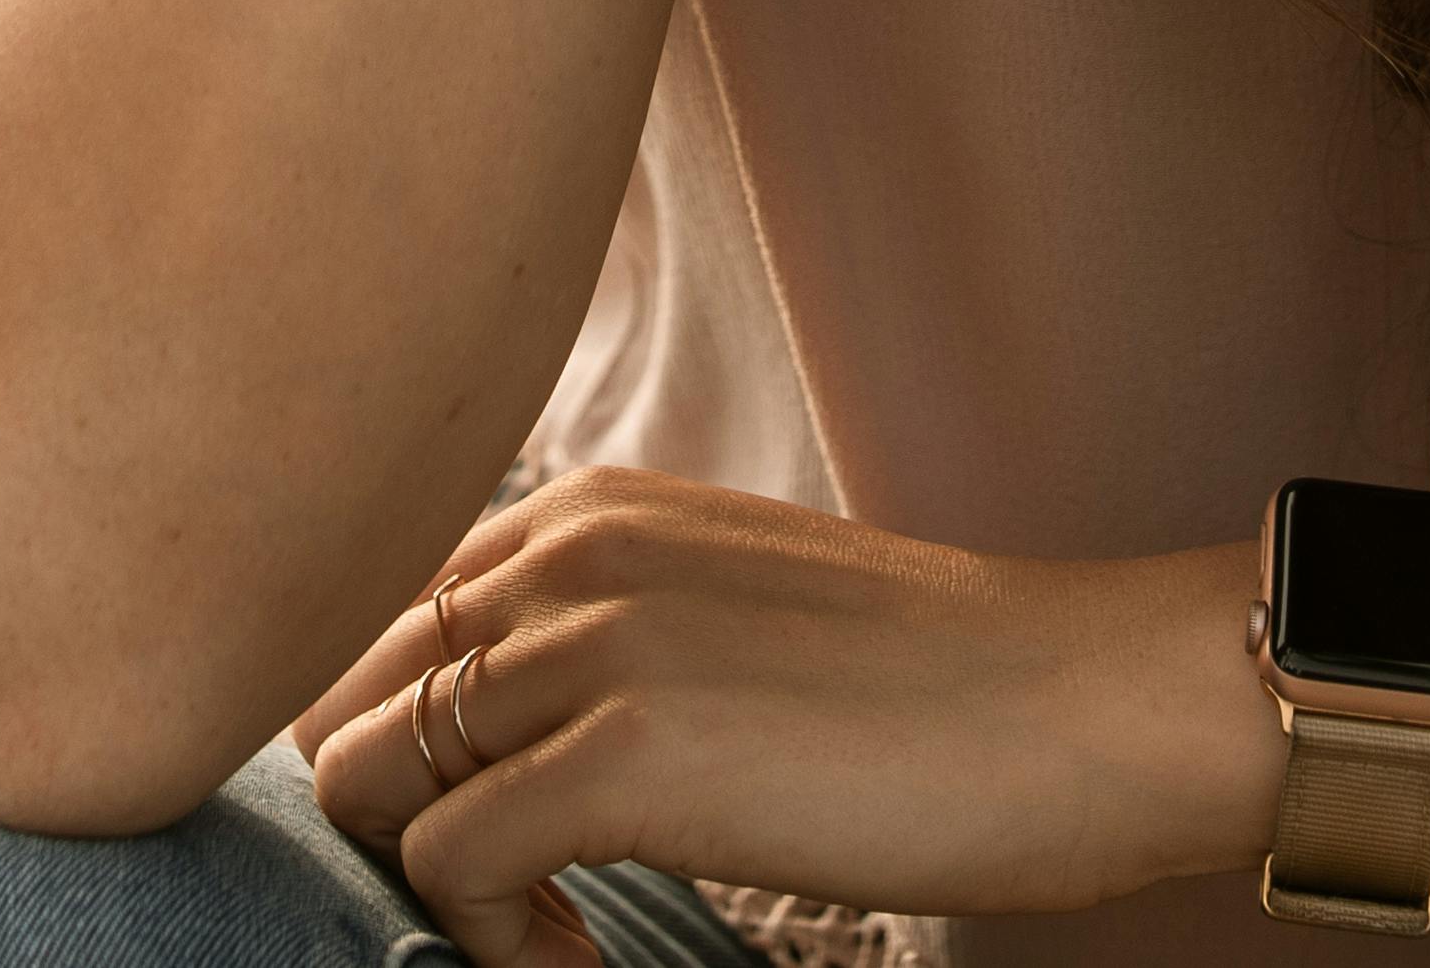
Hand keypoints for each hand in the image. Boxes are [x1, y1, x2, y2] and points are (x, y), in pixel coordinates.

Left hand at [287, 469, 1265, 965]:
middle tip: (516, 898)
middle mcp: (564, 550)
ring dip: (439, 888)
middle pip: (345, 699)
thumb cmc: (933, 687)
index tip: (496, 829)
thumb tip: (478, 734)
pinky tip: (582, 964)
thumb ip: (597, 632)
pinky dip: (491, 943)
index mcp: (586, 507)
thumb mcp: (728, 609)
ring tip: (555, 934)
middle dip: (395, 819)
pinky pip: (445, 868)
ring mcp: (588, 646)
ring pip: (366, 780)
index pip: (377, 622)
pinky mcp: (622, 755)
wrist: (1084, 706)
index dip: (404, 750)